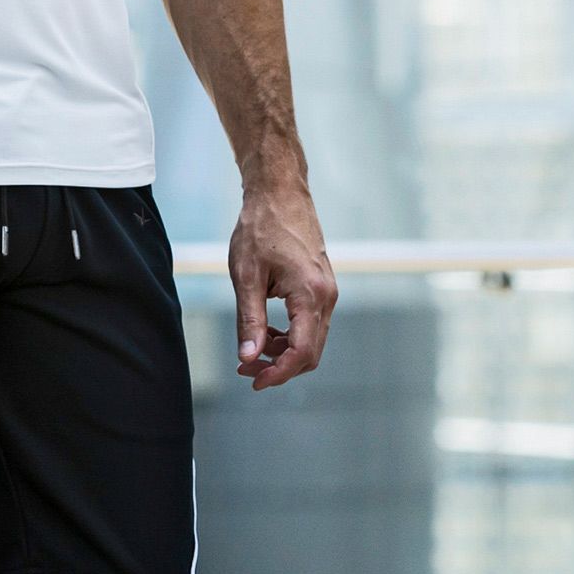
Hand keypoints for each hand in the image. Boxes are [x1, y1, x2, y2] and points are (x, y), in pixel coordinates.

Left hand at [228, 177, 336, 389]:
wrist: (279, 192)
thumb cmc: (260, 227)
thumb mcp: (246, 275)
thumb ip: (250, 320)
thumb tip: (249, 358)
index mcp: (311, 295)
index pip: (301, 352)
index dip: (278, 374)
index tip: (253, 380)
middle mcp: (327, 296)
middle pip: (310, 351)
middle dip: (279, 366)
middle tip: (246, 369)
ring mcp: (328, 290)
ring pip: (311, 338)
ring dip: (283, 351)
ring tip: (251, 349)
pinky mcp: (322, 285)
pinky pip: (311, 322)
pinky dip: (290, 333)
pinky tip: (266, 330)